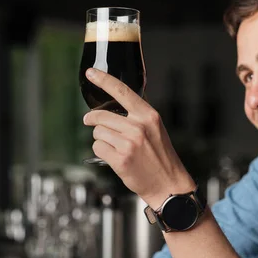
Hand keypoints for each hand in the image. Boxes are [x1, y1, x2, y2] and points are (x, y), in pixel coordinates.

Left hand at [83, 68, 194, 207]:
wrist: (168, 184)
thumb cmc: (160, 157)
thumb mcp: (155, 129)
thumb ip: (138, 116)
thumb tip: (113, 106)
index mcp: (148, 115)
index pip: (122, 91)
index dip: (104, 80)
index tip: (91, 73)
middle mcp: (138, 127)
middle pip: (101, 116)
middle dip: (93, 121)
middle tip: (90, 121)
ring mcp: (129, 143)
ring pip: (97, 133)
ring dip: (100, 139)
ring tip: (114, 147)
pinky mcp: (120, 159)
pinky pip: (98, 148)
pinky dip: (101, 152)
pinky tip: (114, 157)